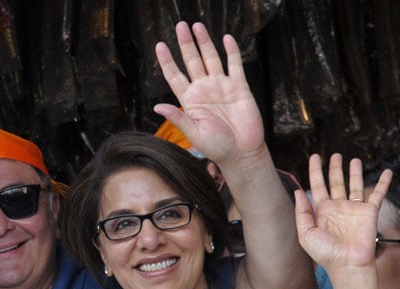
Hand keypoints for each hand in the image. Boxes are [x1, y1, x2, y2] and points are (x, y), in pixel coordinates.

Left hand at [153, 22, 266, 166]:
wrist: (242, 152)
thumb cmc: (217, 147)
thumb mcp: (194, 133)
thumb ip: (178, 118)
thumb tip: (157, 107)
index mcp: (190, 100)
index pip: (175, 76)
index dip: (167, 61)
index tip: (160, 45)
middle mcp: (204, 90)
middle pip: (192, 61)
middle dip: (186, 43)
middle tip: (180, 25)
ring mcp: (221, 87)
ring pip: (211, 58)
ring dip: (204, 42)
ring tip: (197, 26)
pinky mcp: (239, 87)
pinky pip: (235, 65)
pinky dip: (231, 51)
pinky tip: (226, 38)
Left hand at [295, 153, 391, 288]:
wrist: (347, 264)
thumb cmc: (325, 253)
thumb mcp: (305, 233)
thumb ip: (301, 212)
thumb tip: (297, 192)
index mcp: (322, 211)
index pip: (317, 186)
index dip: (315, 171)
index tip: (314, 157)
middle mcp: (338, 207)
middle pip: (335, 182)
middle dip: (334, 168)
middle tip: (334, 155)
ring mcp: (354, 209)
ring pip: (355, 185)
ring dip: (354, 172)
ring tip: (353, 159)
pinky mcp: (370, 212)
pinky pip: (377, 193)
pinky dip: (383, 182)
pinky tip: (387, 172)